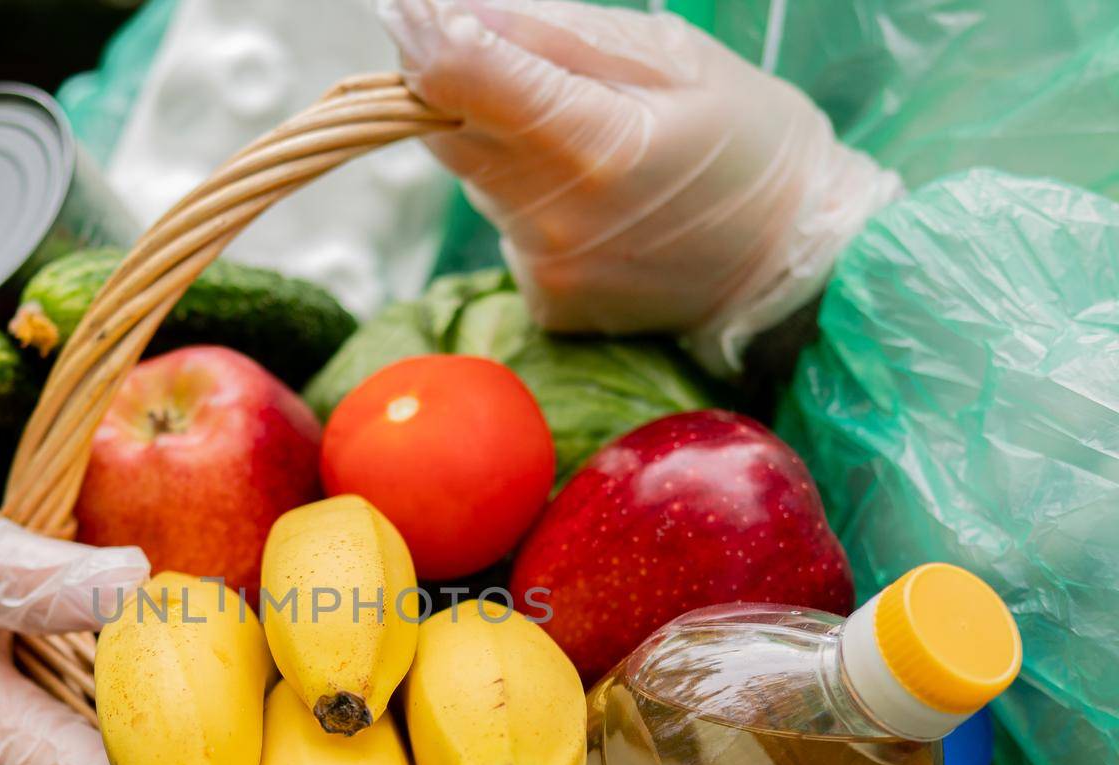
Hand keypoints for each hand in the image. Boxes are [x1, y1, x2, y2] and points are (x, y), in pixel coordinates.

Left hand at [378, 0, 900, 371]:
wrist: (792, 263)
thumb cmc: (749, 144)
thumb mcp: (673, 59)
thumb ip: (559, 35)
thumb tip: (462, 9)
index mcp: (595, 143)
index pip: (462, 80)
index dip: (425, 33)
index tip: (408, 5)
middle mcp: (556, 217)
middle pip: (449, 130)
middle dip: (457, 85)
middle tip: (505, 61)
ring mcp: (547, 267)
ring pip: (477, 178)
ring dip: (503, 143)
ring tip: (586, 138)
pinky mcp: (547, 300)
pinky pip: (506, 228)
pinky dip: (529, 200)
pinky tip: (593, 198)